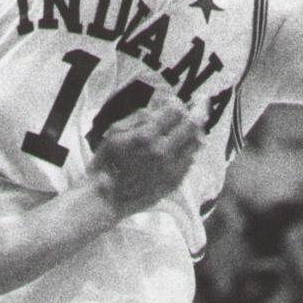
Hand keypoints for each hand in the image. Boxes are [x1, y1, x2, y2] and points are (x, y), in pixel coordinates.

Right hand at [90, 96, 201, 215]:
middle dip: (191, 116)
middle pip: (192, 125)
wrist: (106, 197)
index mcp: (147, 136)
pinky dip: (187, 153)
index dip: (177, 105)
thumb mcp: (115, 132)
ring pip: (196, 143)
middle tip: (188, 115)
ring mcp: (172, 168)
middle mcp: (164, 151)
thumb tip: (160, 108)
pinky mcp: (175, 182)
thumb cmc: (106, 162)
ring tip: (183, 133)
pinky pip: (190, 161)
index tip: (174, 105)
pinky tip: (176, 152)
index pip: (177, 111)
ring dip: (192, 134)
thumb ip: (139, 117)